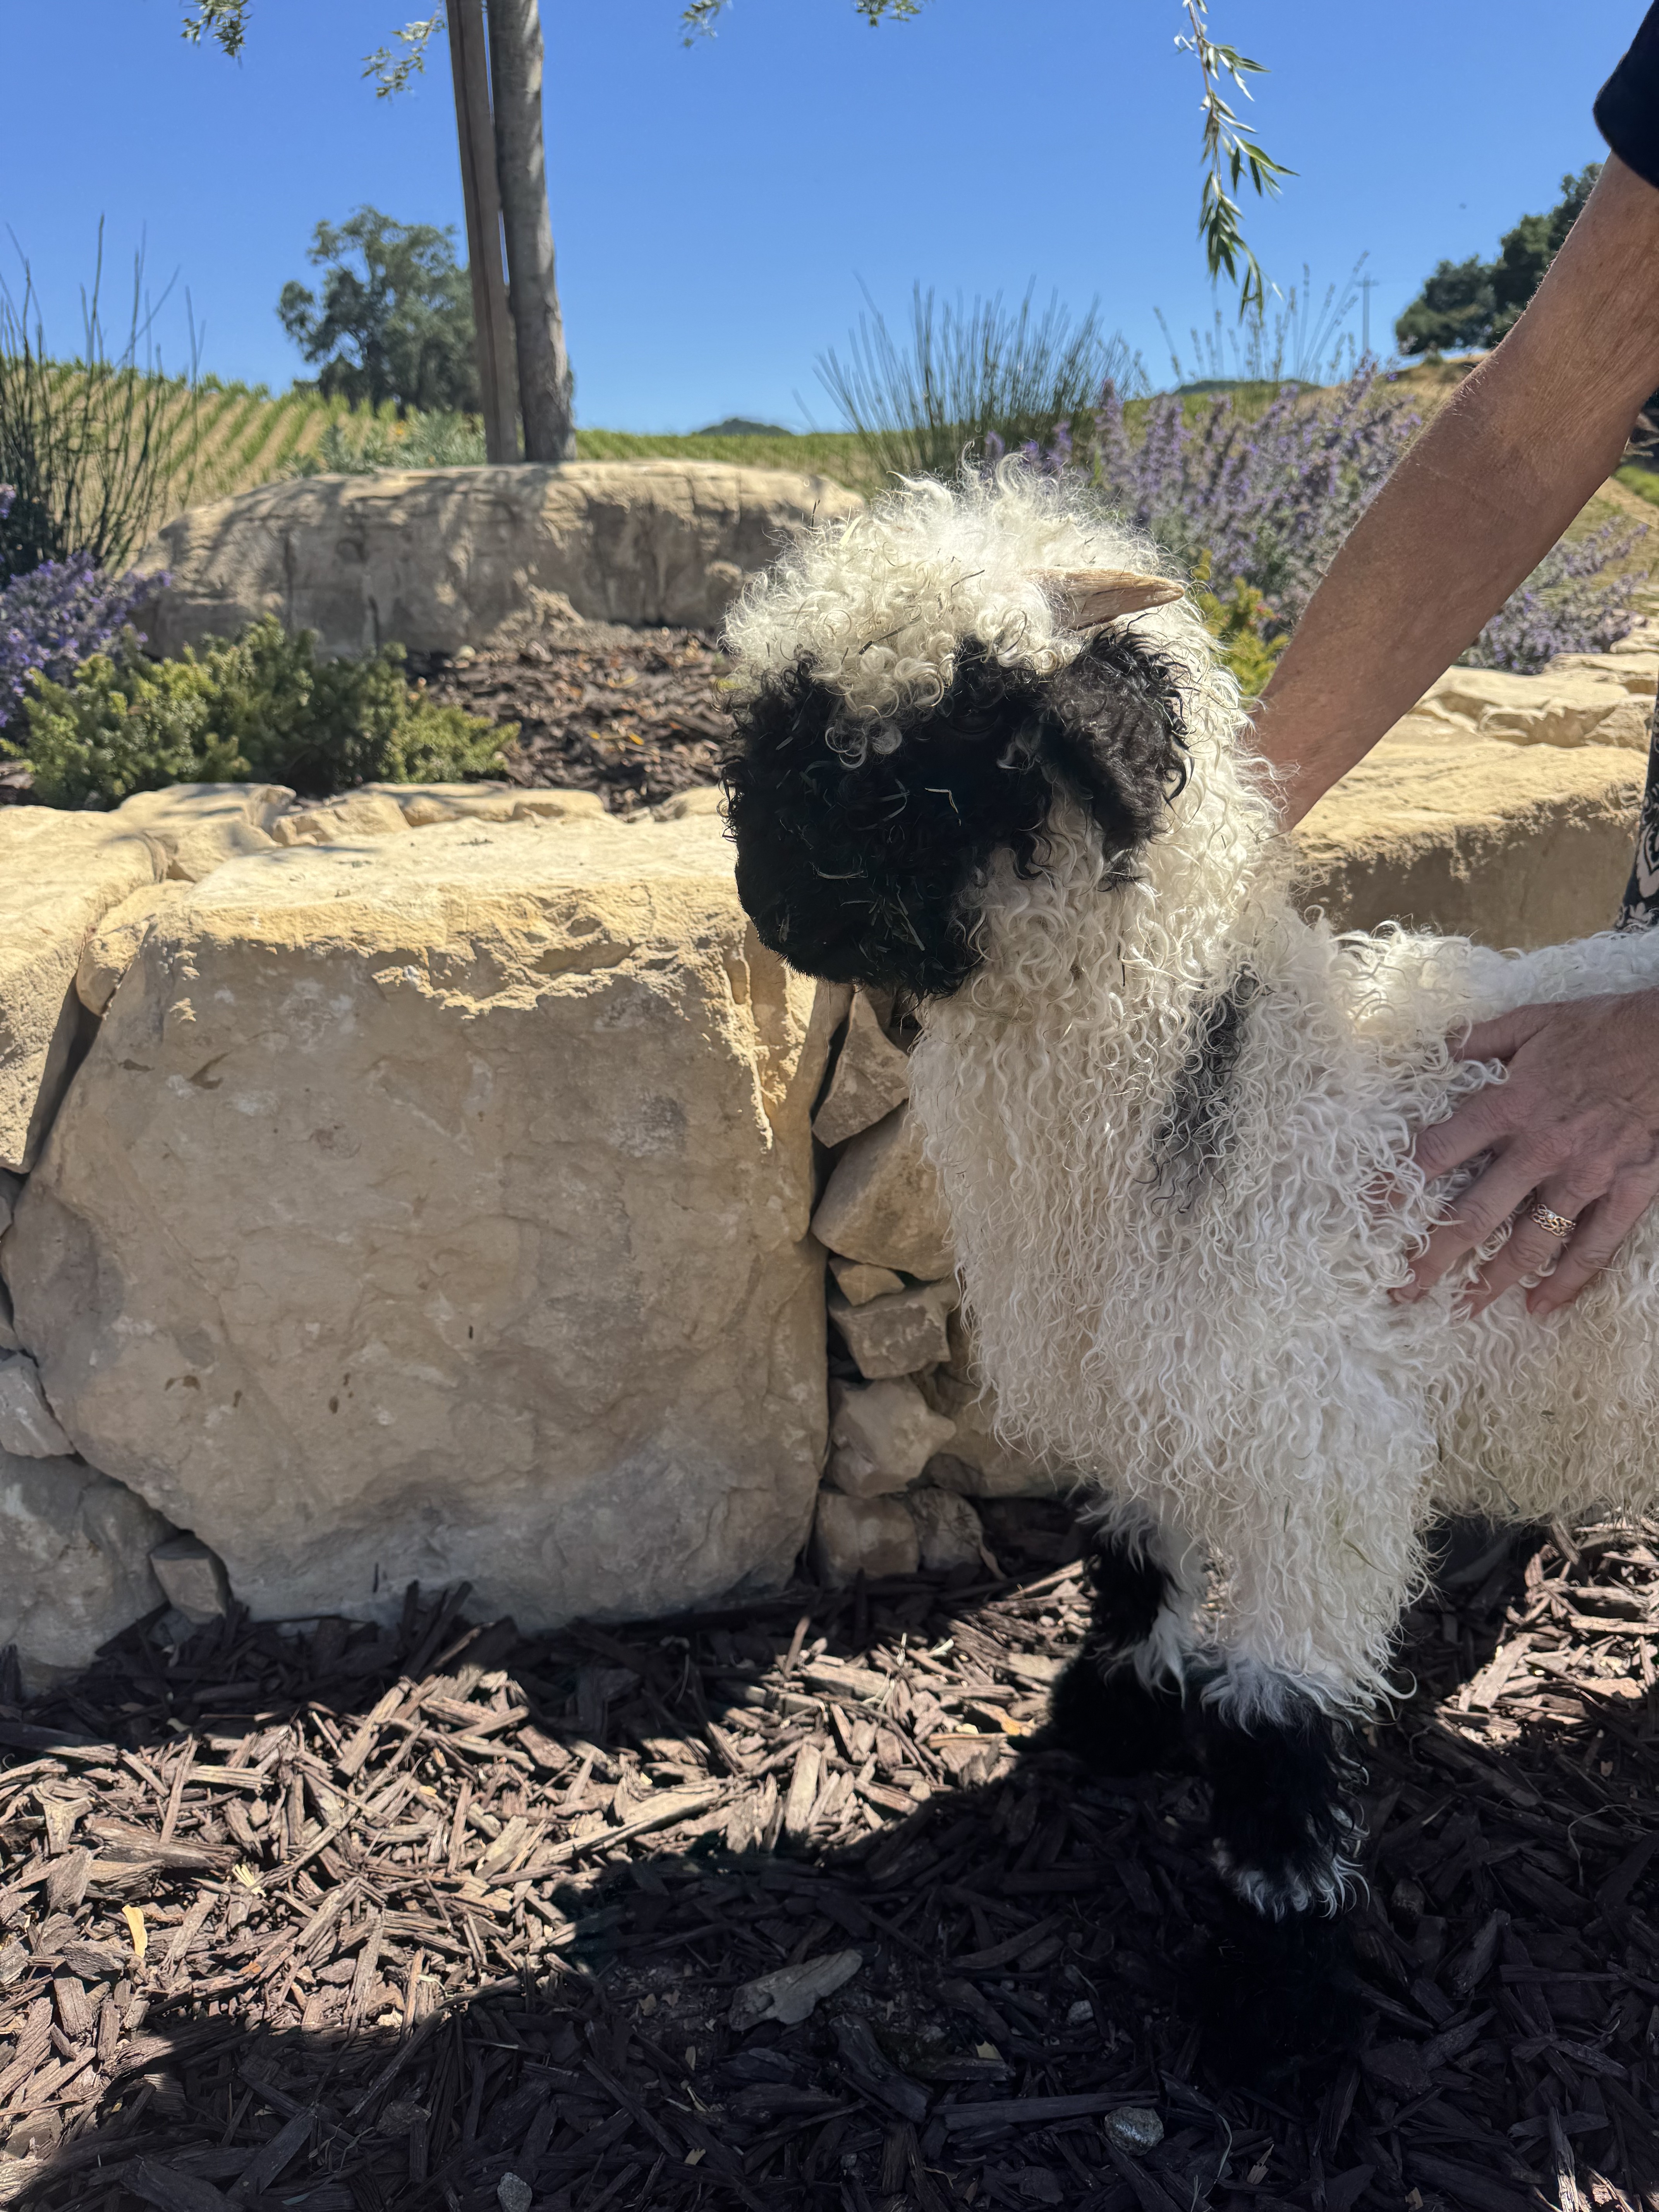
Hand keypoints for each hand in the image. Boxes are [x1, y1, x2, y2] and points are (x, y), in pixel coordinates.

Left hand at [1394, 987, 1658, 1315]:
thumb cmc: (1603, 1027)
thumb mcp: (1531, 1022)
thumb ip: (1477, 1039)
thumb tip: (1431, 1048)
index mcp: (1509, 1105)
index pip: (1437, 1154)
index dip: (1398, 1187)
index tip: (1370, 1216)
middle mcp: (1542, 1148)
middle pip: (1474, 1213)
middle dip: (1434, 1256)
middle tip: (1403, 1288)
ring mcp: (1587, 1174)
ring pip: (1531, 1241)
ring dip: (1493, 1279)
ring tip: (1462, 1307)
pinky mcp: (1630, 1189)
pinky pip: (1596, 1246)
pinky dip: (1568, 1280)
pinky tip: (1540, 1306)